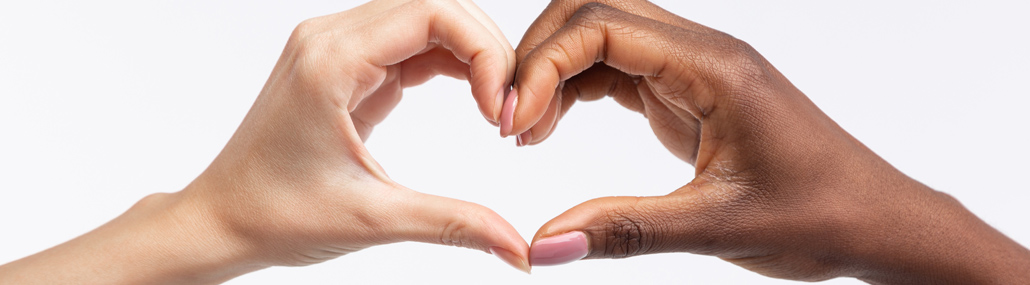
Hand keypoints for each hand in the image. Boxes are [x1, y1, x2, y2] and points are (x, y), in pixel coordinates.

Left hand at [195, 0, 527, 269]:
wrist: (221, 220)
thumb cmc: (274, 214)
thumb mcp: (372, 219)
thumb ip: (454, 223)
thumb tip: (519, 247)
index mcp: (330, 61)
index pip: (433, 13)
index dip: (485, 52)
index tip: (501, 111)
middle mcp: (330, 38)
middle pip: (436, 4)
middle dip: (487, 48)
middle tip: (511, 107)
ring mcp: (336, 47)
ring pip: (426, 18)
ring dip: (472, 53)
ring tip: (496, 106)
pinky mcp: (345, 65)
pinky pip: (411, 43)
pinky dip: (450, 64)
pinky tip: (474, 100)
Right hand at [507, 1, 1029, 282]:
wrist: (876, 220)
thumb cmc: (820, 215)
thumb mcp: (716, 227)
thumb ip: (624, 231)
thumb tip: (543, 244)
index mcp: (713, 67)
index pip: (603, 26)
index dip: (543, 65)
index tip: (512, 123)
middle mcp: (702, 52)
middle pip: (595, 8)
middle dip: (539, 53)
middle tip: (507, 118)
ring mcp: (694, 68)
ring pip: (602, 33)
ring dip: (554, 70)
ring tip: (523, 129)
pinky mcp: (689, 91)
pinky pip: (618, 66)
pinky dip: (576, 88)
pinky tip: (552, 127)